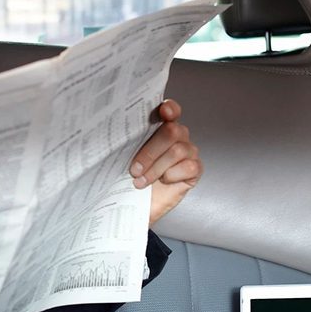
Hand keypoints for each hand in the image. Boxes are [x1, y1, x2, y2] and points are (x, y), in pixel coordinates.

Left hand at [130, 99, 202, 225]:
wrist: (134, 203)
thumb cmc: (129, 176)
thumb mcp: (124, 157)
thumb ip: (128, 141)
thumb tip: (115, 131)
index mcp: (160, 127)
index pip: (171, 110)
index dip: (169, 108)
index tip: (163, 111)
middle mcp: (177, 136)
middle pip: (172, 131)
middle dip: (150, 151)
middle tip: (134, 168)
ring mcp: (188, 152)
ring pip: (177, 151)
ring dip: (155, 168)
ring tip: (140, 181)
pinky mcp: (195, 169)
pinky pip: (189, 167)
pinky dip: (172, 176)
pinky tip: (163, 181)